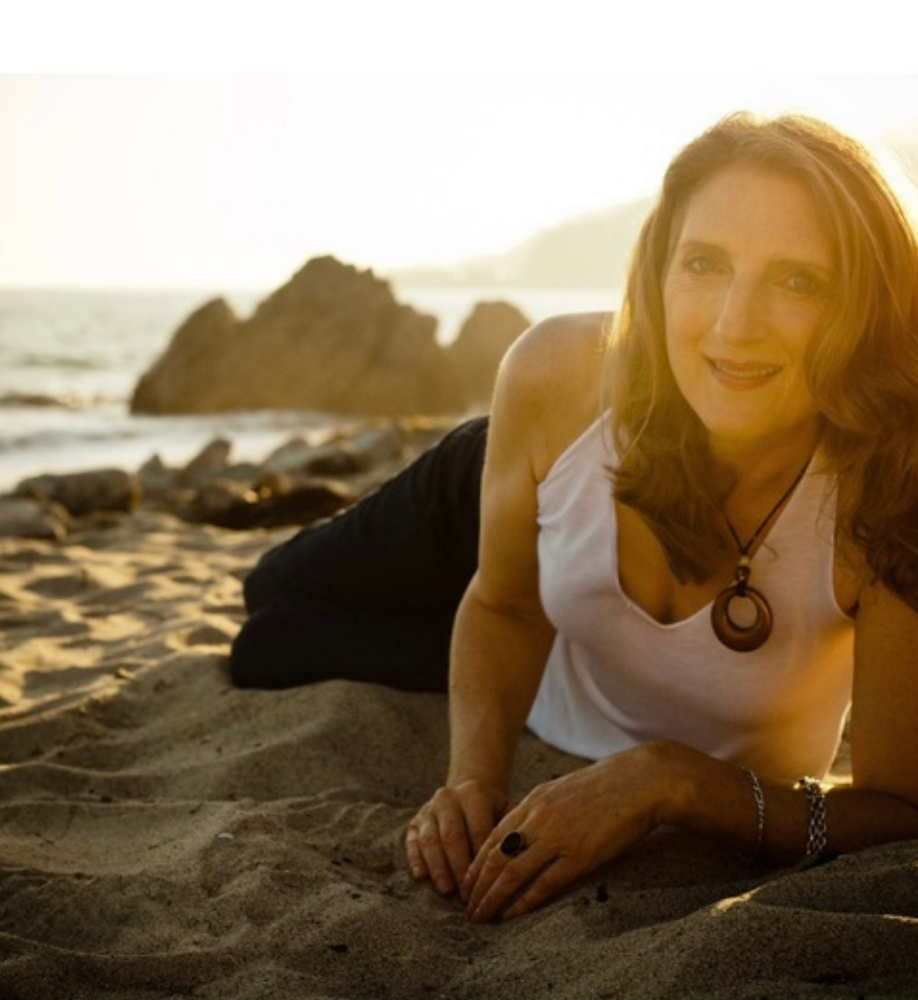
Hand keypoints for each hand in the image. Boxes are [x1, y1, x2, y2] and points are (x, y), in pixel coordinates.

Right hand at [405, 780, 508, 896]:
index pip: (477, 830)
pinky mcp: (414, 822)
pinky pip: (412, 842)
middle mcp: (447, 798)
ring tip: (446, 890)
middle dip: (458, 867)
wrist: (469, 792)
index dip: (480, 859)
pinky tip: (420, 876)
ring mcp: (428, 810)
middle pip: (452, 836)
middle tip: (465, 894)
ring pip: (430, 840)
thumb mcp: (504, 813)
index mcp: (473, 794)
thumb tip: (510, 866)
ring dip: (438, 867)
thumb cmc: (492, 811)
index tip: (485, 884)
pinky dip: (415, 859)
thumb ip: (505, 835)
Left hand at [463, 745, 668, 921]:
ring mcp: (557, 837)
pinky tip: (511, 914)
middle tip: (466, 906)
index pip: (492, 836)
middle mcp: (538, 818)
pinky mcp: (579, 855)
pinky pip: (544, 884)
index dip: (476, 862)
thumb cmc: (604, 786)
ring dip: (493, 898)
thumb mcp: (561, 790)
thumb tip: (522, 831)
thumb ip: (540, 809)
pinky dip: (523, 902)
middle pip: (496, 857)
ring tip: (480, 916)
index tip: (466, 882)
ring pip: (512, 872)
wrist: (638, 781)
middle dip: (477, 885)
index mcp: (533, 801)